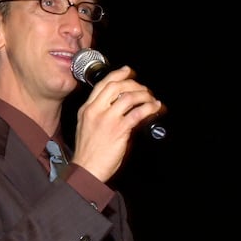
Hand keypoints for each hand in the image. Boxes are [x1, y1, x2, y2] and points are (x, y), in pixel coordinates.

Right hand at [70, 65, 162, 181]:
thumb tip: (121, 108)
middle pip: (116, 86)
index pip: (103, 85)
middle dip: (133, 83)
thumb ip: (100, 115)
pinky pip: (138, 113)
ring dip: (144, 96)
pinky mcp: (119, 129)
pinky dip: (149, 108)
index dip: (118, 75)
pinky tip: (155, 108)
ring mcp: (107, 119)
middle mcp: (96, 111)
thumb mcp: (87, 127)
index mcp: (87, 109)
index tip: (128, 71)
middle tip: (143, 88)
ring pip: (129, 97)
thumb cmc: (88, 153)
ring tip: (151, 99)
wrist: (86, 170)